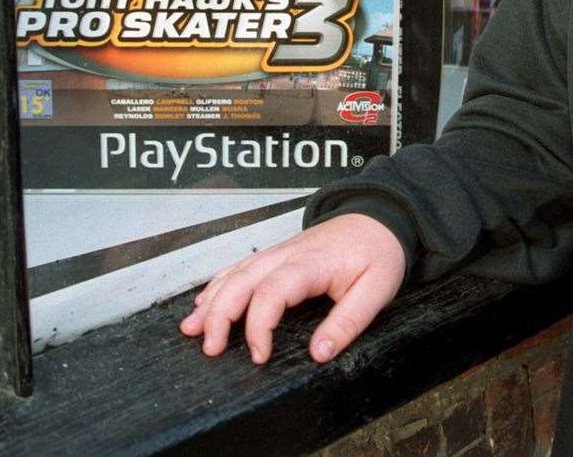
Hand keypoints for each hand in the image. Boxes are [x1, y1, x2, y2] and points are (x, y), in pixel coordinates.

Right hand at [179, 213, 404, 363]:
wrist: (380, 216)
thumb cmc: (378, 251)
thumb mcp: (376, 290)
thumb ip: (348, 323)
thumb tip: (320, 353)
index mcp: (311, 264)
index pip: (272, 293)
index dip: (259, 327)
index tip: (260, 355)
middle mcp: (287, 255)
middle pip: (242, 282)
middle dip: (220, 315)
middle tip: (211, 348)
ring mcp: (279, 252)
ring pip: (235, 273)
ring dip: (212, 301)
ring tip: (192, 329)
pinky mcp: (277, 254)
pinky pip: (240, 267)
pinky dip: (218, 285)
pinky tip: (204, 302)